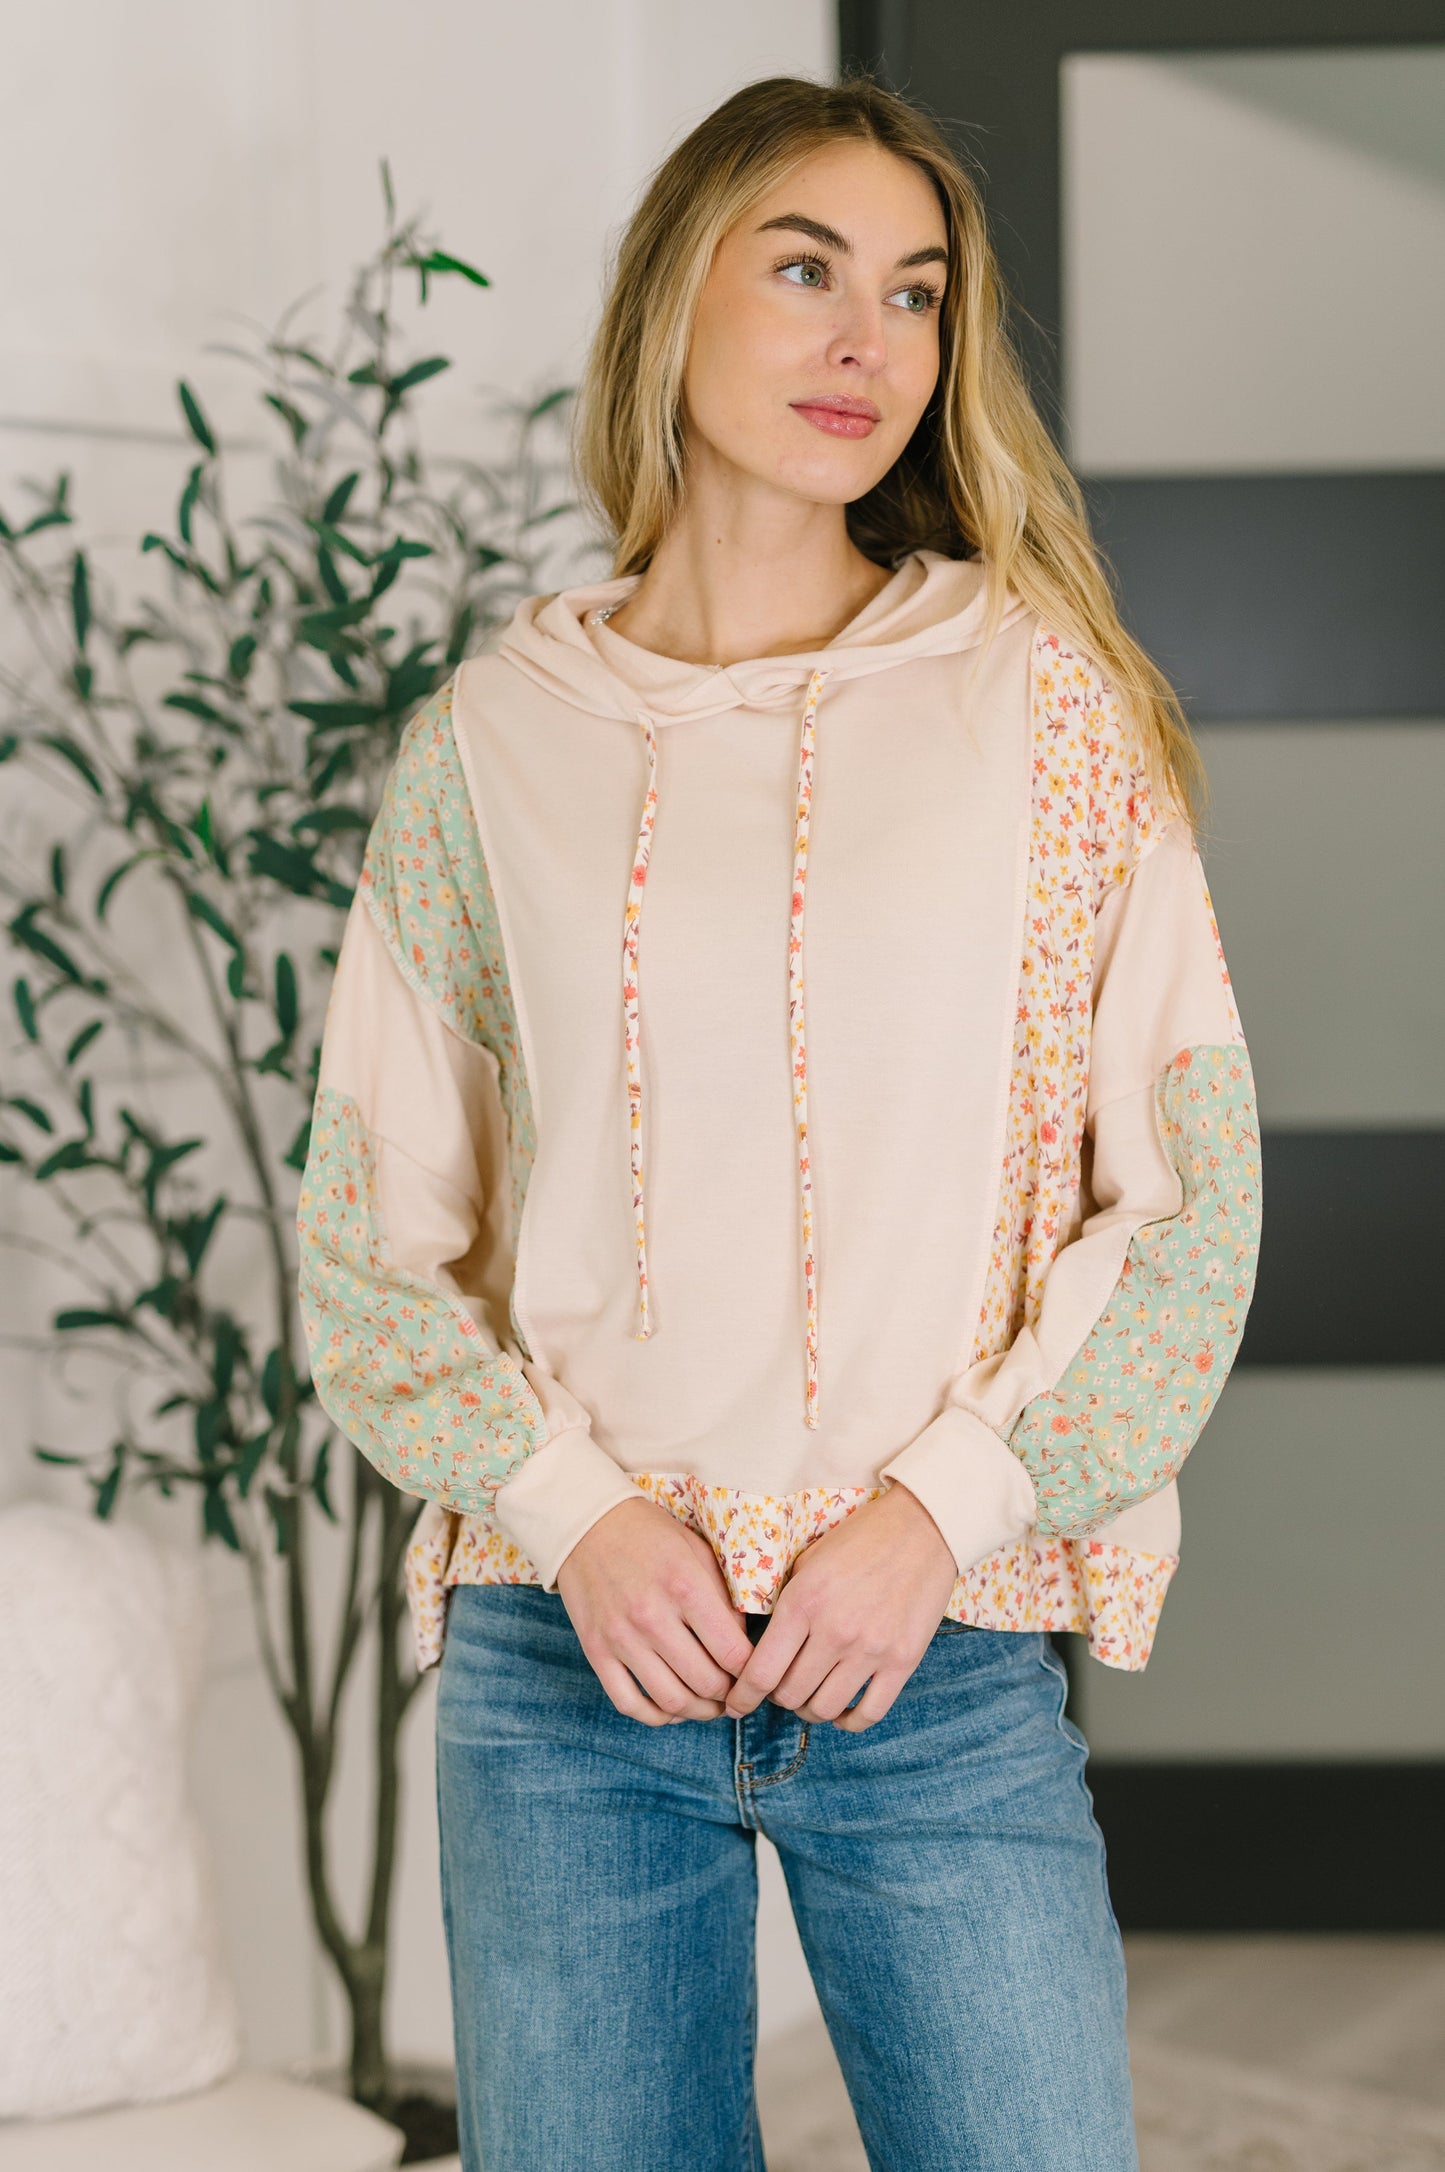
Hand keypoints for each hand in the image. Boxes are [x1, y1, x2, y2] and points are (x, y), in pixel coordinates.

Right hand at [554, 1495, 753, 1725]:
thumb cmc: (650, 1535)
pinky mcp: (596, 1651)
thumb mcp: (697, 1551)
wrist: (586, 1525)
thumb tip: (743, 1642)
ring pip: (671, 1701)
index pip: (733, 1653)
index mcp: (684, 1586)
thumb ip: (724, 1597)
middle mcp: (652, 1616)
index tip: (755, 1672)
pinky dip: (657, 1716)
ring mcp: (621, 1637)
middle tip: (736, 1691)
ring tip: (710, 1705)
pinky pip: (629, 1703)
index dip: (752, 1671)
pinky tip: (672, 1708)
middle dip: (729, 1695)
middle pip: (706, 1683)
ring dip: (699, 1712)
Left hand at [721, 1482, 958, 1731]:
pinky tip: (842, 1712)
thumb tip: (761, 1646)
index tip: (734, 1706)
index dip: (742, 1697)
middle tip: (781, 1688)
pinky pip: (869, 1713)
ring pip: (825, 1709)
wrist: (921, 1529)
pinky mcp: (903, 1661)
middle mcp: (834, 1631)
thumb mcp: (807, 1562)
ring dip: (811, 1710)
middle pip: (790, 1696)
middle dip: (778, 1697)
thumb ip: (785, 1604)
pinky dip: (849, 1722)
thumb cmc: (858, 1540)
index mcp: (803, 1603)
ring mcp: (871, 1650)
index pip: (761, 1672)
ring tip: (810, 1696)